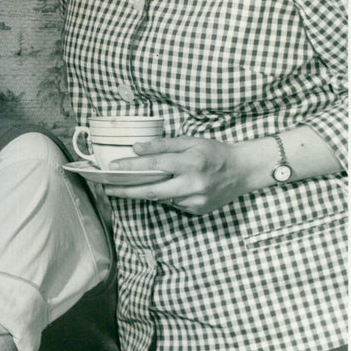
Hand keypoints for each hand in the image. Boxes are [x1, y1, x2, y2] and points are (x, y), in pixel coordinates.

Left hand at [102, 135, 249, 214]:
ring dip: (143, 194)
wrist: (242, 170)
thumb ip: (163, 144)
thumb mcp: (190, 141)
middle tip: (108, 188)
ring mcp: (196, 200)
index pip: (154, 164)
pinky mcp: (198, 210)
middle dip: (127, 191)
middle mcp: (193, 184)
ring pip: (161, 199)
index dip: (131, 166)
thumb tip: (137, 148)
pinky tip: (160, 189)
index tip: (113, 167)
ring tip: (124, 188)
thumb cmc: (214, 152)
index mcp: (190, 162)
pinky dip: (164, 197)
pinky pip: (173, 204)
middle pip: (152, 191)